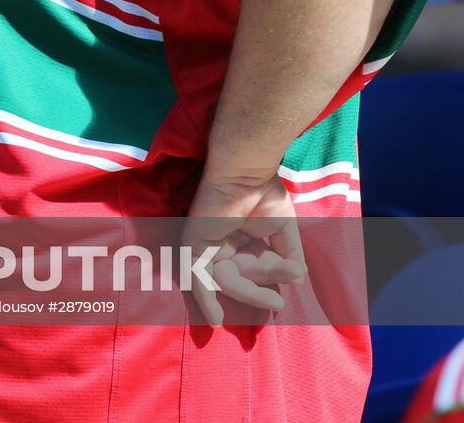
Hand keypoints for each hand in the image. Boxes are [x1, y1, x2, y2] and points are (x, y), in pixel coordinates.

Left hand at [183, 173, 306, 326]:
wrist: (245, 173)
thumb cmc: (263, 193)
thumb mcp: (283, 229)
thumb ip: (289, 254)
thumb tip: (298, 280)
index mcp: (241, 240)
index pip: (255, 269)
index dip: (271, 278)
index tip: (289, 286)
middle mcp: (222, 245)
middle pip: (240, 278)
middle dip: (261, 290)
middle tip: (279, 302)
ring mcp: (206, 245)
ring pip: (225, 282)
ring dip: (248, 295)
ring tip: (273, 302)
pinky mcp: (193, 244)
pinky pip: (196, 277)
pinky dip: (204, 299)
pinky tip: (216, 318)